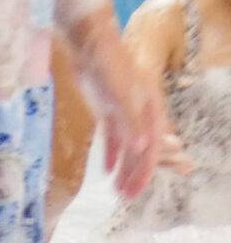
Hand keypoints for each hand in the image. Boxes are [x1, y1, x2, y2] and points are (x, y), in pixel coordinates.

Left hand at [92, 52, 170, 201]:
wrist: (91, 44)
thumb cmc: (106, 66)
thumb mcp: (118, 94)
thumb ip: (130, 120)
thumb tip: (143, 148)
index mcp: (149, 108)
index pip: (151, 146)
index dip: (145, 171)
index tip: (135, 192)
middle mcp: (142, 111)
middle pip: (143, 149)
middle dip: (137, 174)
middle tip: (129, 198)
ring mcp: (125, 110)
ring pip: (129, 145)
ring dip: (126, 168)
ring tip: (118, 191)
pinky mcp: (110, 108)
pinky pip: (114, 137)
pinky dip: (112, 154)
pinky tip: (107, 171)